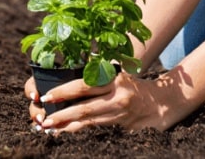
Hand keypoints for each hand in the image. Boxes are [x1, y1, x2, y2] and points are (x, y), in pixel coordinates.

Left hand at [24, 71, 182, 132]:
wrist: (159, 103)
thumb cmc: (133, 85)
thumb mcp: (119, 74)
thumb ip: (99, 73)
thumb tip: (69, 73)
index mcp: (115, 80)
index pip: (86, 86)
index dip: (65, 91)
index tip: (48, 96)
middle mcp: (118, 97)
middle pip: (85, 107)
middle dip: (62, 114)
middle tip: (44, 119)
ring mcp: (119, 114)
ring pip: (88, 121)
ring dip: (67, 126)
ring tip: (49, 128)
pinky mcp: (119, 126)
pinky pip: (94, 128)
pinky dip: (78, 130)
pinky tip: (64, 132)